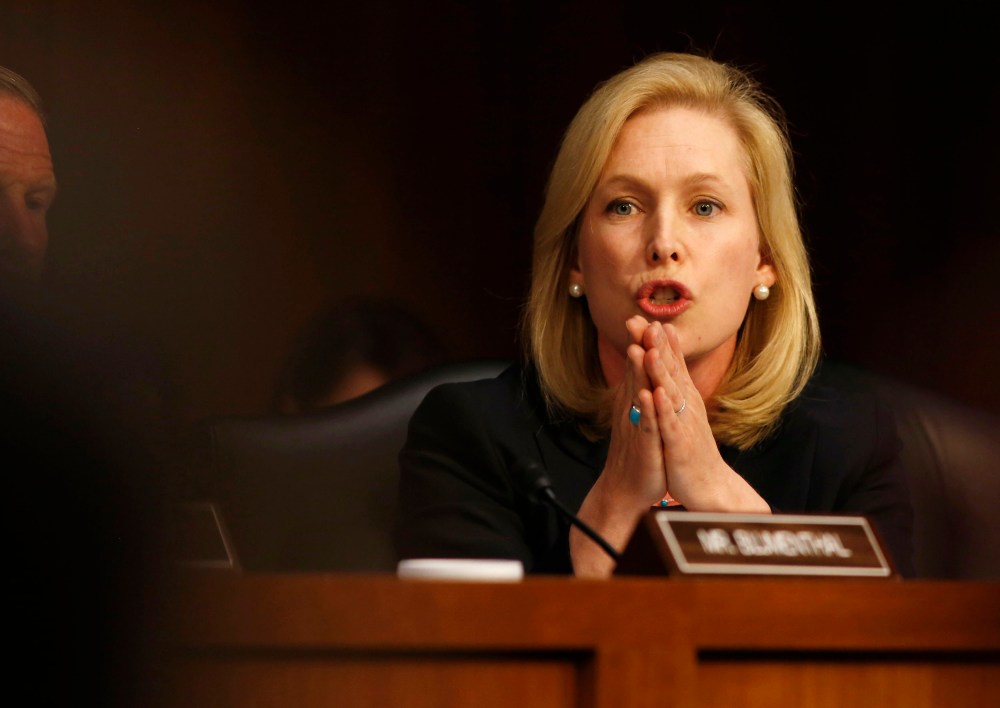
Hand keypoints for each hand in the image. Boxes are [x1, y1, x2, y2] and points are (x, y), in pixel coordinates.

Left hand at [631, 316, 768, 512]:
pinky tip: (656, 393)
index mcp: (684, 399)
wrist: (707, 487)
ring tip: (651, 348)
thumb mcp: (681, 415)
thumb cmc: (690, 449)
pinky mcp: (680, 445)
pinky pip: (670, 424)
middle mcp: (686, 407)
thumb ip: (676, 389)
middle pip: (672, 371)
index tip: (648, 317)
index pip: (672, 365)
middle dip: (658, 346)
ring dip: (661, 370)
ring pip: (671, 393)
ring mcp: (684, 424)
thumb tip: (669, 365)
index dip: (660, 342)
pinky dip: (663, 408)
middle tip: (646, 321)